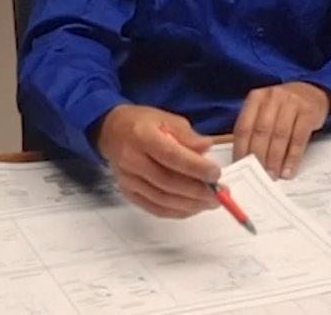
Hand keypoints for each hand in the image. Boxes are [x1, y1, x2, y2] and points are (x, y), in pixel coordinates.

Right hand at [96, 105, 219, 217]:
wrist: (111, 132)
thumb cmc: (142, 123)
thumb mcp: (166, 119)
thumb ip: (187, 136)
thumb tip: (207, 148)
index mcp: (142, 136)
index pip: (171, 156)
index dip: (195, 168)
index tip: (216, 174)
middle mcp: (132, 160)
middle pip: (167, 182)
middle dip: (197, 191)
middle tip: (219, 194)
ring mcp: (128, 180)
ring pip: (162, 199)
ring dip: (190, 205)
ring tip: (210, 203)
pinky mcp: (128, 193)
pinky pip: (154, 208)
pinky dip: (176, 212)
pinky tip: (192, 208)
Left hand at [232, 82, 330, 178]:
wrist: (311, 93)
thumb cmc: (283, 107)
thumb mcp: (265, 110)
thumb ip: (254, 129)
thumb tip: (245, 160)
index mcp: (256, 97)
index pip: (244, 126)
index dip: (241, 149)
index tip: (241, 167)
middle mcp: (273, 97)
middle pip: (261, 131)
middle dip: (259, 156)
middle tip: (258, 174)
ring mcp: (292, 102)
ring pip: (280, 135)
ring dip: (275, 159)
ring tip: (272, 175)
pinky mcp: (308, 112)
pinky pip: (299, 138)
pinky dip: (292, 157)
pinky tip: (288, 170)